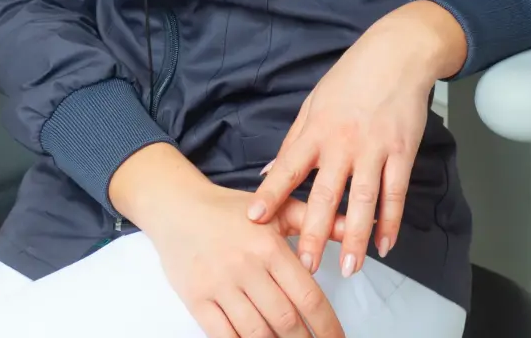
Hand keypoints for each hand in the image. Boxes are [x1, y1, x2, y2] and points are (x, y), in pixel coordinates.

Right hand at [110, 144, 345, 337]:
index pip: (308, 297)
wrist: (175, 206)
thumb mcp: (275, 209)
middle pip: (286, 321)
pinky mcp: (196, 298)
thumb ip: (314, 222)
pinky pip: (224, 335)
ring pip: (257, 333)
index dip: (328, 327)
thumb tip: (355, 227)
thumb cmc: (228, 210)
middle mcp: (245, 267)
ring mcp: (219, 285)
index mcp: (269, 247)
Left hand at [246, 0, 465, 280]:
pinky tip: (384, 245)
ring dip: (356, 237)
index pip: (287, 167)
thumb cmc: (350, 80)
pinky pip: (396, 194)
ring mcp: (375, 149)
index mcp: (315, 130)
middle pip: (326, 194)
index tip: (254, 218)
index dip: (270, 193)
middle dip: (315, 232)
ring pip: (364, 201)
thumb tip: (265, 173)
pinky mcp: (402, 152)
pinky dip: (391, 222)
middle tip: (306, 266)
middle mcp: (342, 142)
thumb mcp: (312, 105)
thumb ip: (292, 143)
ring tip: (350, 267)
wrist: (396, 55)